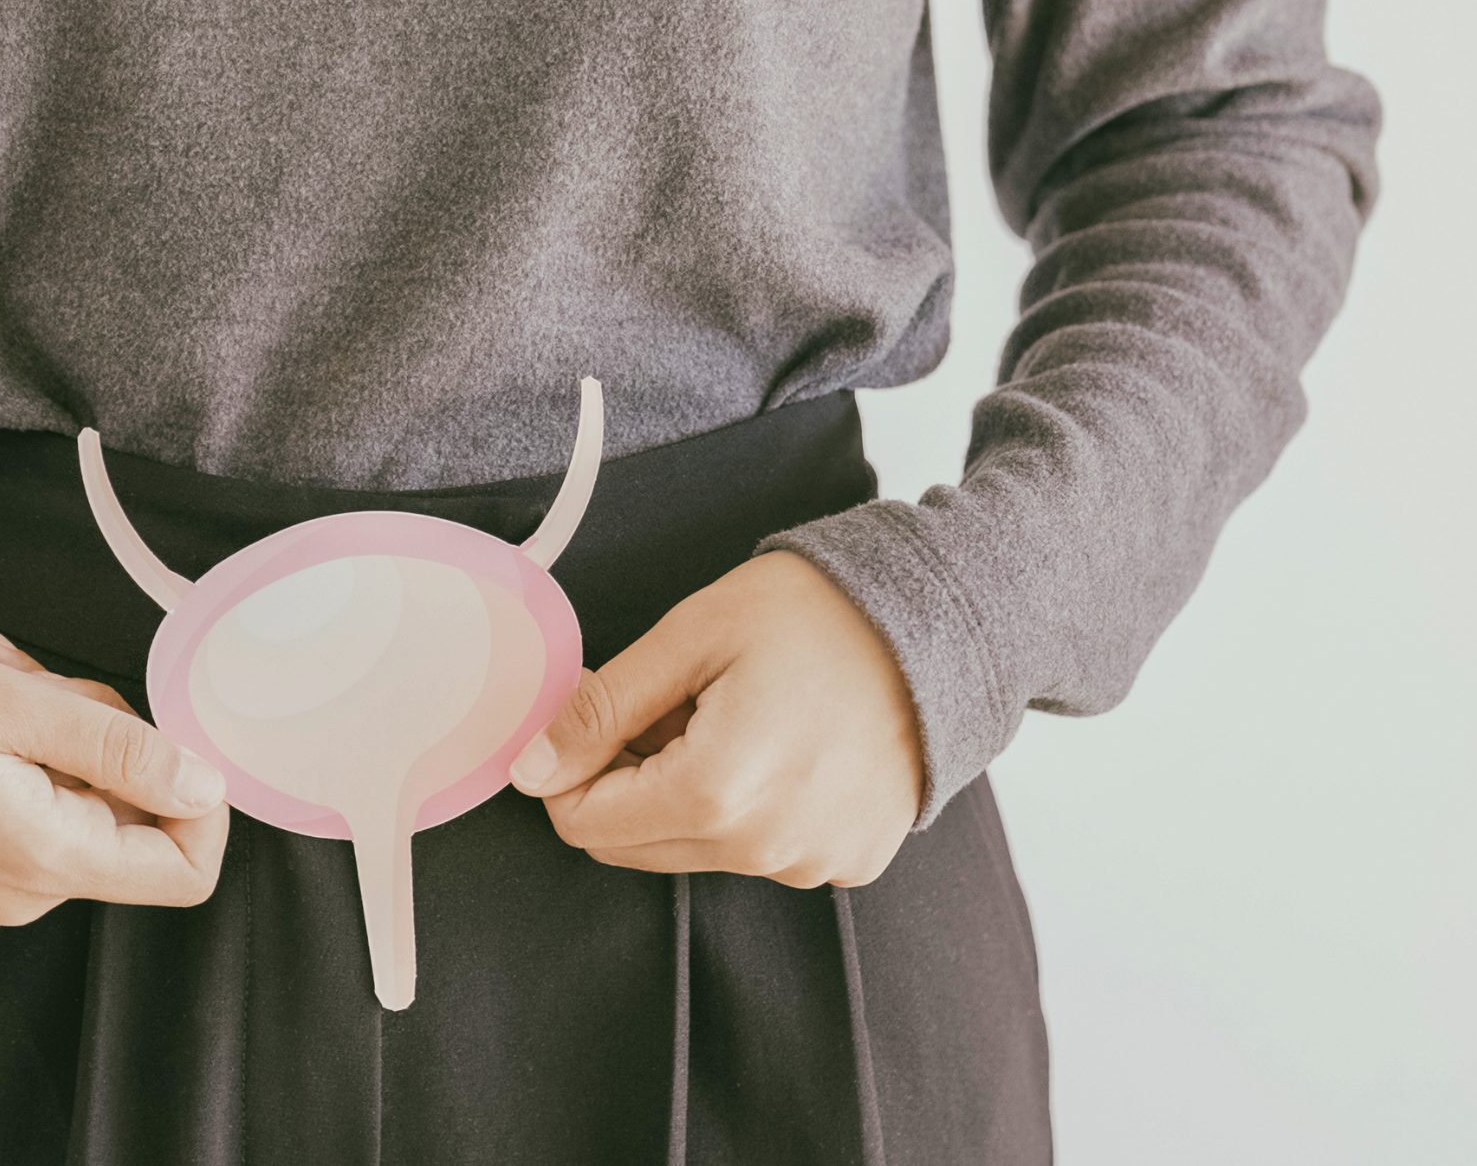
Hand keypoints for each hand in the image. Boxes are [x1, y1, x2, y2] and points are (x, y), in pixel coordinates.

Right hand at [0, 628, 228, 930]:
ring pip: (81, 810)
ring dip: (57, 741)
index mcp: (45, 858)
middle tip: (39, 683)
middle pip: (129, 823)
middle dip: (101, 742)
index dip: (200, 804)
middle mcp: (24, 896)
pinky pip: (34, 821)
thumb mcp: (16, 704)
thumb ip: (120, 746)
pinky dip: (23, 765)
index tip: (165, 737)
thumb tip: (206, 786)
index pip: (184, 871)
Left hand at [507, 551, 923, 888]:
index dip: (570, 768)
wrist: (945, 622)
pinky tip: (781, 743)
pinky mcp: (849, 861)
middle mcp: (766, 849)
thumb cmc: (819, 614)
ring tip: (735, 716)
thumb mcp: (690, 637)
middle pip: (633, 846)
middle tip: (672, 705)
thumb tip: (530, 768)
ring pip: (695, 849)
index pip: (584, 825)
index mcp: (717, 794)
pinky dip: (750, 807)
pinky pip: (762, 851)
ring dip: (689, 792)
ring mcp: (814, 863)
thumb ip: (602, 708)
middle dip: (629, 780)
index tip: (596, 716)